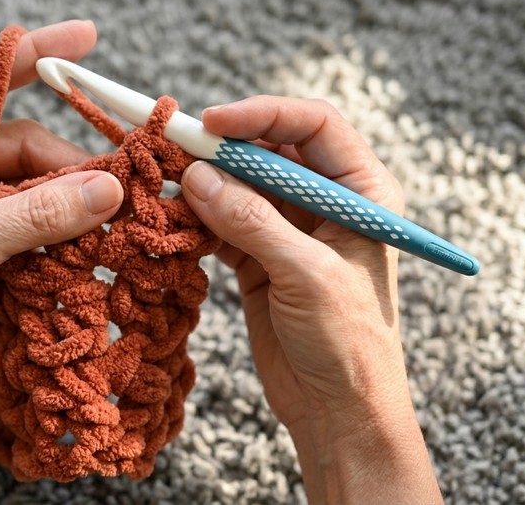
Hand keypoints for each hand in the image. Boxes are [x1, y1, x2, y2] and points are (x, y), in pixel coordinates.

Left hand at [0, 20, 124, 438]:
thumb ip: (41, 214)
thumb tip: (109, 190)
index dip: (39, 52)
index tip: (88, 39)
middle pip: (25, 140)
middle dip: (71, 161)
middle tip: (118, 186)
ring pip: (33, 183)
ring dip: (68, 202)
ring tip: (106, 223)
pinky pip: (29, 218)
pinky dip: (56, 230)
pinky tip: (83, 245)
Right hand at [181, 96, 440, 502]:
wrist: (338, 410)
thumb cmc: (348, 341)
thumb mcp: (307, 275)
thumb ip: (253, 221)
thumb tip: (197, 176)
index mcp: (360, 191)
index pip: (313, 126)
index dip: (263, 114)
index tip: (212, 123)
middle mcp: (325, 201)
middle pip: (268, 151)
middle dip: (222, 150)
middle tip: (173, 150)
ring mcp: (289, 229)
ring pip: (238, 185)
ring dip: (202, 184)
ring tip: (164, 185)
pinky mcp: (259, 257)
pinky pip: (221, 222)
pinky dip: (195, 219)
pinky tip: (172, 220)